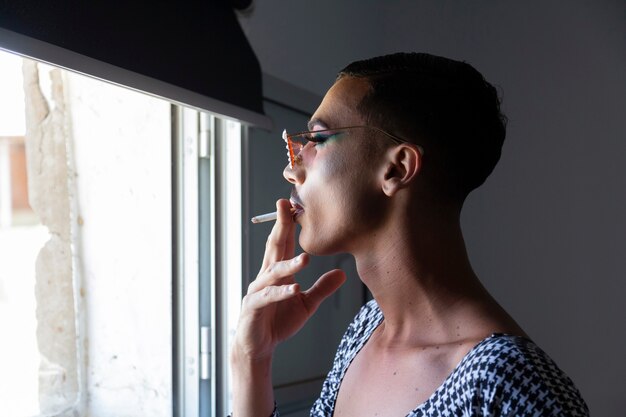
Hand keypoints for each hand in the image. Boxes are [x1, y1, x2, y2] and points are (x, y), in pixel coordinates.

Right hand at [232, 199, 345, 360]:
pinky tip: (294, 288)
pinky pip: (268, 297)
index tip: (293, 204)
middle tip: (285, 207)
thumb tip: (342, 274)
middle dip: (280, 226)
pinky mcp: (253, 308)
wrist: (258, 347)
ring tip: (305, 259)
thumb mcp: (306, 304)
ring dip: (288, 264)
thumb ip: (321, 288)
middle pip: (274, 247)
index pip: (283, 243)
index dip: (287, 223)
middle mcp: (266, 276)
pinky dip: (281, 293)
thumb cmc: (278, 321)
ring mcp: (257, 291)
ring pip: (272, 272)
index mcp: (277, 272)